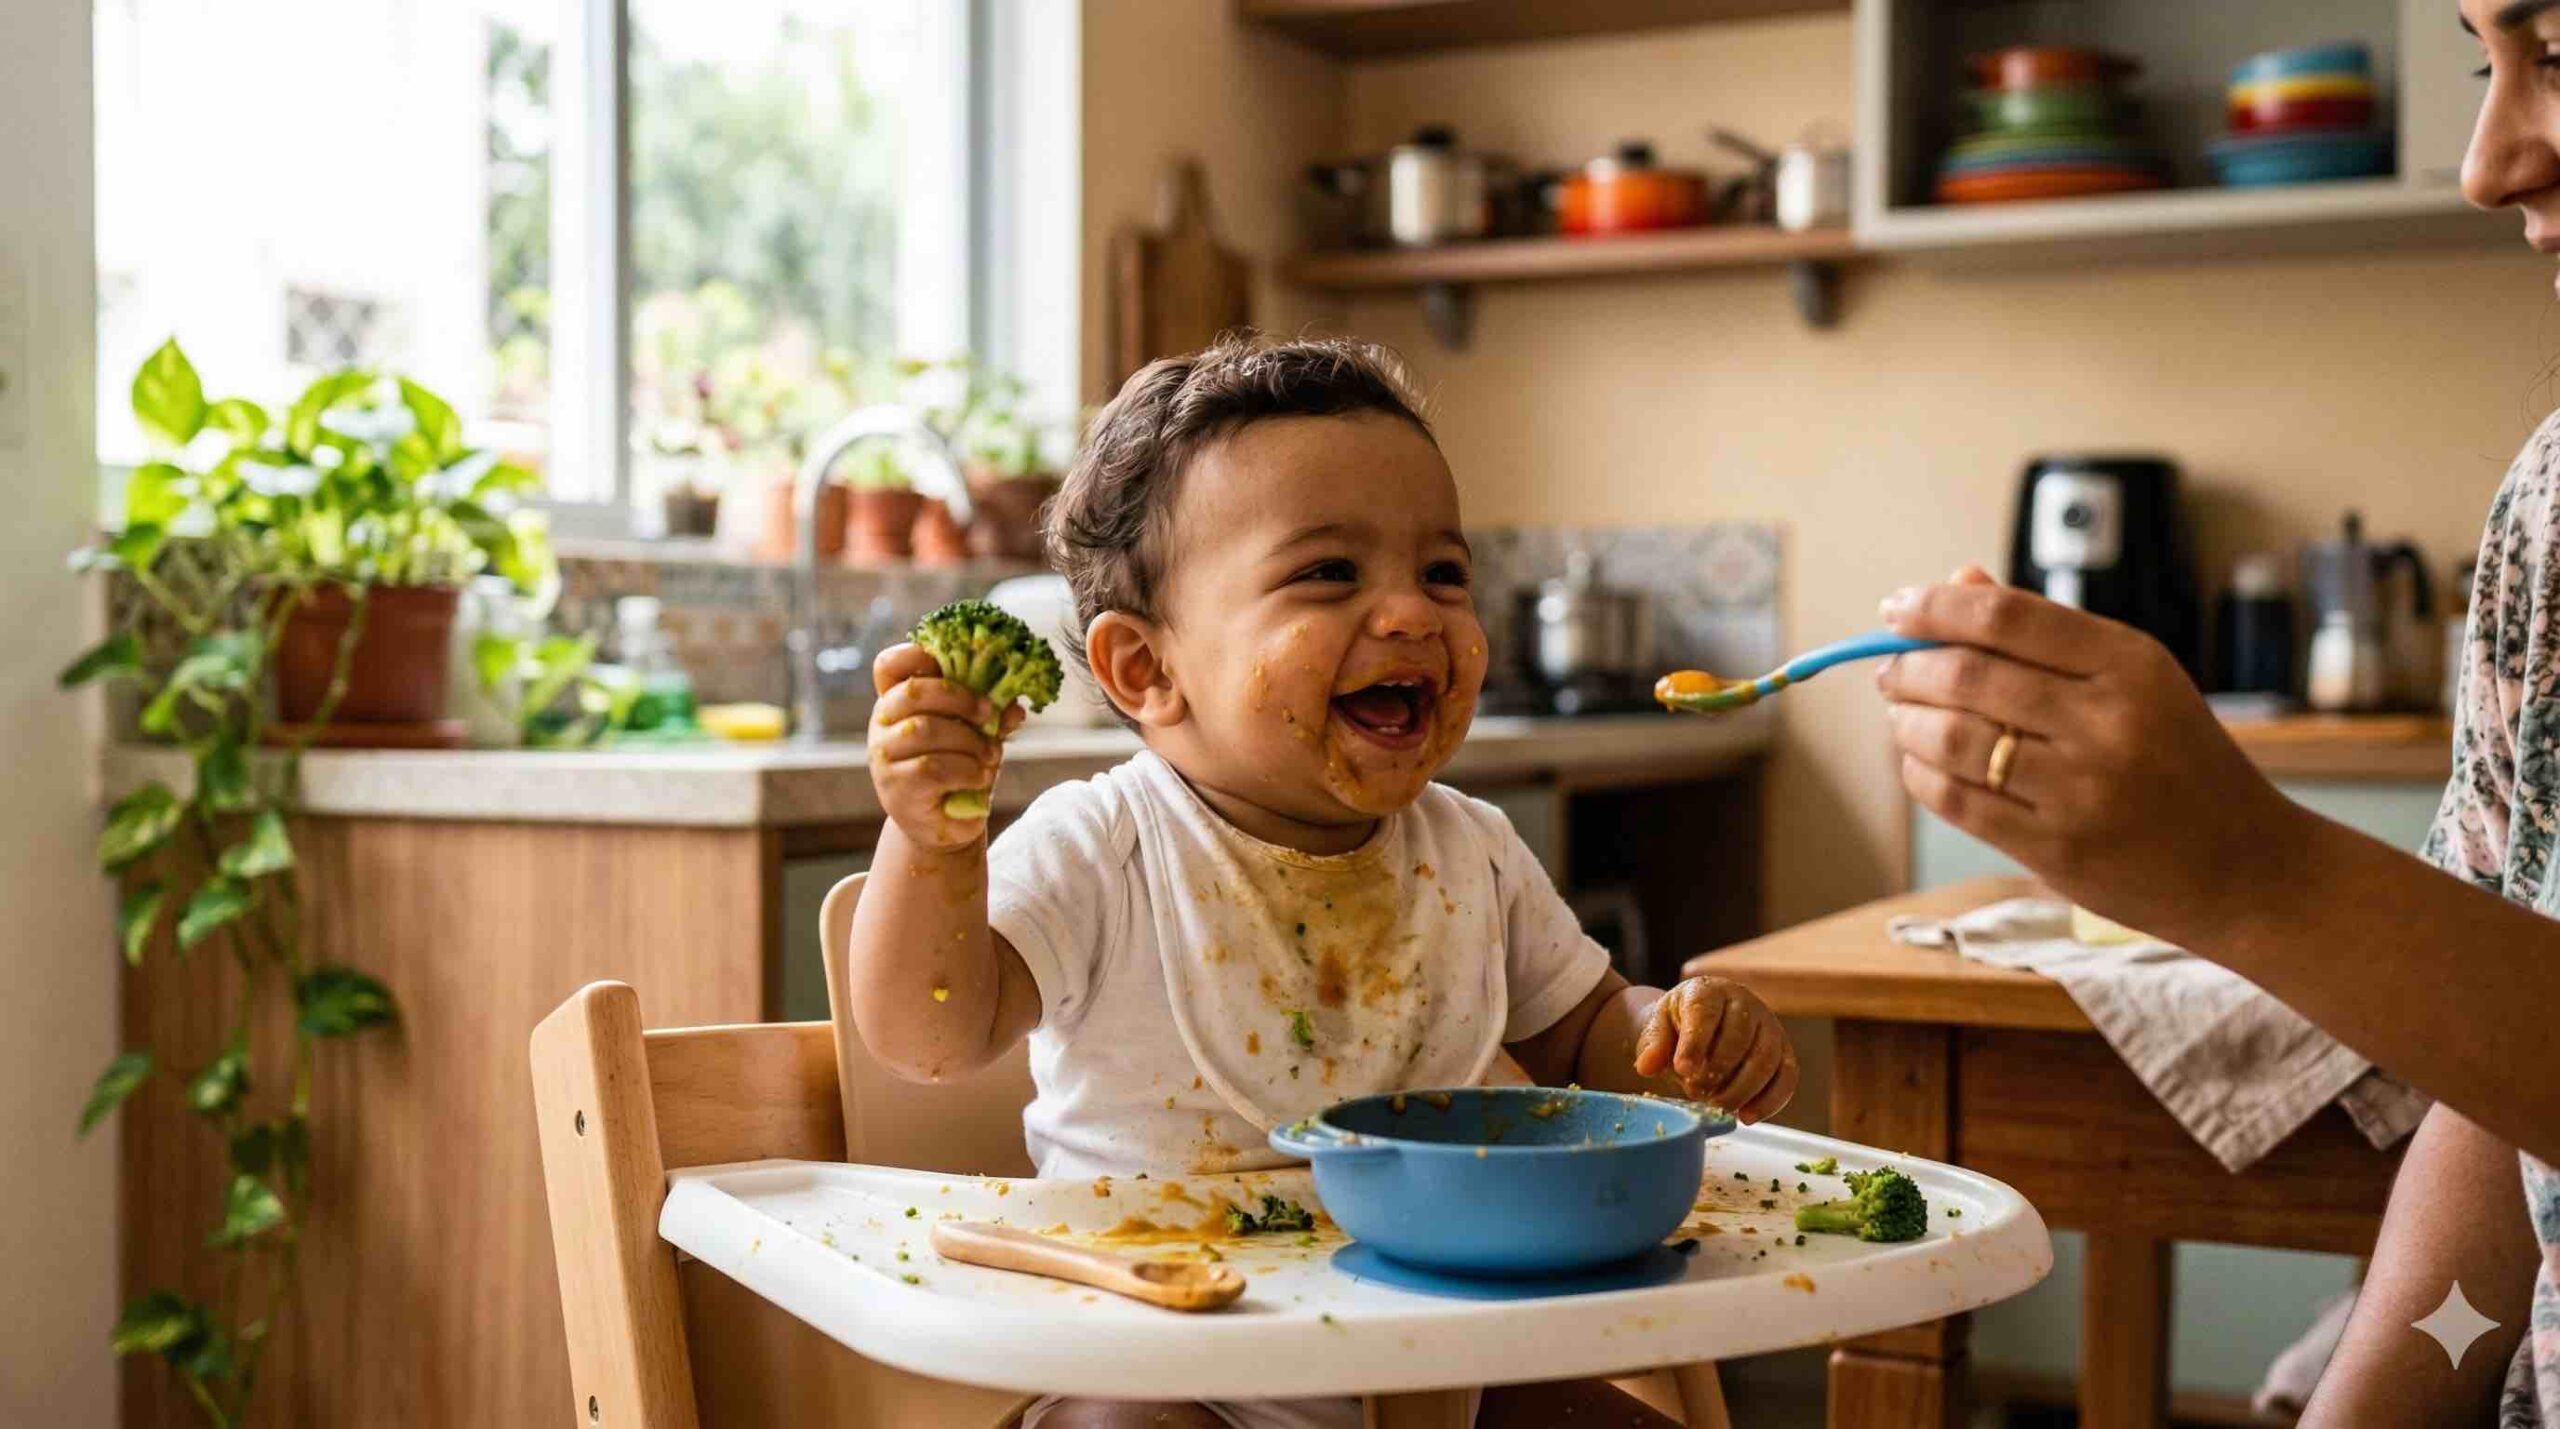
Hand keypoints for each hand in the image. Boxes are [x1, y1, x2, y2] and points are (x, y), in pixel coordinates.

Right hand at [868, 643, 1023, 850]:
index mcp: (898, 701)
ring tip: (990, 756)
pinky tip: (979, 777)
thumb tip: (1014, 707)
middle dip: (960, 698)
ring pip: (927, 730)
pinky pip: (933, 767)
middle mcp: (882, 725)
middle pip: (912, 691)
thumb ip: (992, 716)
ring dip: (970, 741)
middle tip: (988, 714)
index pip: (889, 665)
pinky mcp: (896, 788)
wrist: (945, 824)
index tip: (952, 667)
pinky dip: (966, 770)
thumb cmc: (958, 770)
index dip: (916, 655)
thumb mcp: (977, 734)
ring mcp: (884, 757)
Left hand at [1632, 977, 1797, 1121]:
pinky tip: (1746, 1116)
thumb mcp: (1659, 1027)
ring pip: (1765, 1060)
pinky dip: (1769, 1101)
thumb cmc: (1680, 1025)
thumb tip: (1646, 1066)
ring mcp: (1769, 1026)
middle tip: (1695, 1091)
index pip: (1705, 1014)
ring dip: (1741, 1089)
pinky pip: (1786, 1078)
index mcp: (1709, 991)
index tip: (1683, 1070)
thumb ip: (1653, 1044)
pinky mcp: (1784, 1051)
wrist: (1703, 1024)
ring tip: (1716, 1106)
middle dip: (1717, 1071)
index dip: (1695, 1043)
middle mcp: (1746, 1003)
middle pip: (1740, 1038)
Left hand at [1875, 567, 2294, 934]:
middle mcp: (2107, 722)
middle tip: (1892, 670)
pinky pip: (1957, 800)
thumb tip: (1958, 579)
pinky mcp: (2057, 849)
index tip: (1897, 607)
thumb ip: (2046, 633)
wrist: (2246, 868)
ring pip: (1951, 737)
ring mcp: (2082, 790)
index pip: (2006, 616)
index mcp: (2130, 664)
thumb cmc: (2181, 761)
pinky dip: (1920, 774)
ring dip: (1906, 722)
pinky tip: (1920, 762)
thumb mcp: (2137, 681)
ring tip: (1903, 716)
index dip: (1935, 606)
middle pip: (1967, 674)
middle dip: (1909, 667)